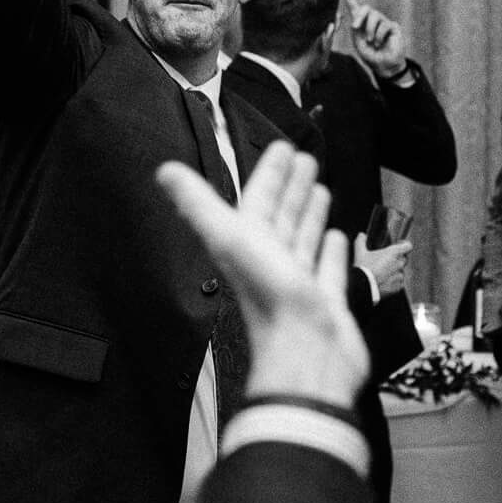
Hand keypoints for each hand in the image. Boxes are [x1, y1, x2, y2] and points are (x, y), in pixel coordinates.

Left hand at [156, 142, 367, 405]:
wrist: (306, 354)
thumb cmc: (269, 298)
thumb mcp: (230, 239)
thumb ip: (198, 204)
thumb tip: (164, 172)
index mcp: (248, 245)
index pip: (257, 200)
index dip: (269, 174)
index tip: (282, 148)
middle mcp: (272, 262)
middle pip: (281, 216)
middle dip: (291, 187)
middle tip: (306, 159)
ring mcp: (299, 282)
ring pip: (302, 239)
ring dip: (309, 213)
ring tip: (320, 188)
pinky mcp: (325, 301)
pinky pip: (328, 269)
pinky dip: (331, 251)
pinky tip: (337, 235)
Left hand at [341, 0, 409, 80]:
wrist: (383, 66)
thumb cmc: (370, 55)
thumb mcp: (358, 41)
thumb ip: (355, 28)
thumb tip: (354, 15)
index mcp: (362, 24)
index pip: (356, 8)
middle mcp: (373, 20)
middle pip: (366, 8)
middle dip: (359, 16)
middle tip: (354, 27)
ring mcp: (384, 22)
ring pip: (374, 16)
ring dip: (369, 30)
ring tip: (371, 41)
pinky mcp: (393, 27)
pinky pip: (384, 25)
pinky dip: (379, 35)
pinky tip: (379, 43)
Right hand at [354, 238, 411, 298]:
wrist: (363, 287)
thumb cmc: (363, 268)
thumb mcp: (360, 252)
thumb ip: (361, 241)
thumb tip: (361, 235)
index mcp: (393, 253)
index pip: (408, 246)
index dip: (404, 245)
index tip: (399, 246)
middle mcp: (399, 263)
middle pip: (404, 259)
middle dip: (397, 259)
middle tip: (386, 261)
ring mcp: (399, 276)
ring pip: (401, 271)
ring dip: (394, 271)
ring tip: (383, 274)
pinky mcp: (398, 286)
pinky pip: (399, 282)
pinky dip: (394, 282)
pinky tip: (384, 282)